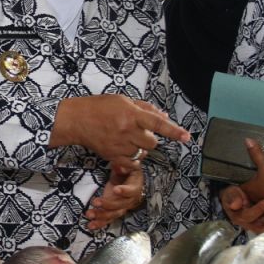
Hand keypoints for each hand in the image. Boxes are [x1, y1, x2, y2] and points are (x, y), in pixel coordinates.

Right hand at [50, 95, 188, 169]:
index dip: (173, 130)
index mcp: (131, 114)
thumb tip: (165, 117)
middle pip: (152, 142)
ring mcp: (120, 145)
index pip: (157, 123)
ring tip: (128, 139)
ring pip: (143, 153)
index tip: (186, 137)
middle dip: (149, 138)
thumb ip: (145, 108)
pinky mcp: (113, 156)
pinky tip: (126, 150)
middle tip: (138, 132)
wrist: (77, 120)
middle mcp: (127, 130)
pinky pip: (133, 163)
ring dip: (140, 148)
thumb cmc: (100, 107)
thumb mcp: (123, 100)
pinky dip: (133, 158)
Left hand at [84, 163, 143, 230]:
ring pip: (113, 214)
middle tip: (95, 201)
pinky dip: (99, 223)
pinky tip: (90, 226)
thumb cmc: (129, 173)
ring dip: (101, 215)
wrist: (130, 182)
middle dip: (107, 205)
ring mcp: (121, 208)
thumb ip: (124, 166)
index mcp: (134, 188)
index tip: (116, 189)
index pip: (131, 191)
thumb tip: (119, 167)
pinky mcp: (114, 212)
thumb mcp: (128, 166)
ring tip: (89, 214)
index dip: (124, 191)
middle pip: (120, 205)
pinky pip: (108, 220)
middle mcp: (129, 201)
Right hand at [219, 184, 263, 233]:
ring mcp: (256, 224)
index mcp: (238, 217)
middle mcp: (248, 224)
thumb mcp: (230, 193)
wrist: (237, 198)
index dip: (258, 210)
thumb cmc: (234, 196)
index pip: (248, 216)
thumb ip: (232, 197)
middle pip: (260, 228)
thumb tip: (234, 205)